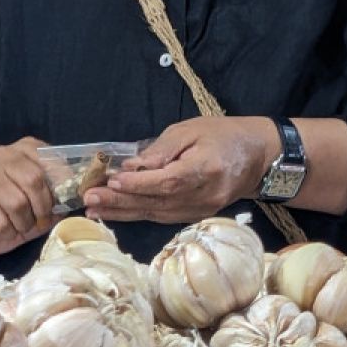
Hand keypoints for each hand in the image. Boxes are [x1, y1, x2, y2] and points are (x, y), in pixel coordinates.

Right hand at [0, 136, 58, 255]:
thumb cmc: (26, 208)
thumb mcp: (47, 195)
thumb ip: (62, 190)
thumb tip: (80, 195)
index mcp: (27, 148)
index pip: (51, 161)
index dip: (61, 186)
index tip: (63, 203)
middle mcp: (4, 155)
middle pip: (33, 180)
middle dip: (43, 208)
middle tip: (42, 220)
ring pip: (16, 203)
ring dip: (26, 223)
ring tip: (24, 226)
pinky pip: (0, 222)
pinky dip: (9, 232)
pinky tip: (7, 229)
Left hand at [83, 117, 277, 223]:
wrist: (257, 158)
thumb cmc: (223, 136)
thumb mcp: (192, 130)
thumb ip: (162, 149)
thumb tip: (133, 166)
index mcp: (206, 169)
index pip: (168, 181)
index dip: (139, 184)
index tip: (113, 180)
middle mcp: (204, 196)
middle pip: (157, 202)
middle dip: (120, 201)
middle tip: (89, 199)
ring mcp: (201, 210)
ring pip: (156, 213)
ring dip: (122, 212)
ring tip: (94, 209)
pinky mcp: (195, 216)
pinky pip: (162, 216)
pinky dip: (137, 214)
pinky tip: (115, 213)